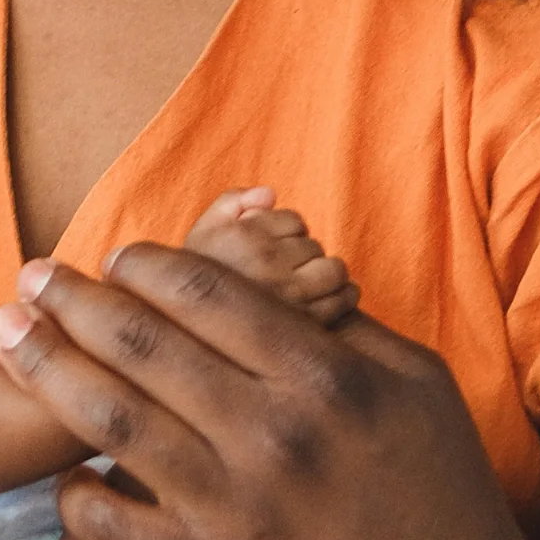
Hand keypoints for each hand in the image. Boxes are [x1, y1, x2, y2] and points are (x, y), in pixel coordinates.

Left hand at [0, 252, 539, 539]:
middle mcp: (271, 434)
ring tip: (5, 336)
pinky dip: (73, 486)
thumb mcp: (418, 387)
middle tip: (31, 275)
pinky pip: (110, 521)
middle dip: (74, 299)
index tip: (116, 256)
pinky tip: (56, 464)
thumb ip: (346, 327)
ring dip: (46, 368)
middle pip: (142, 342)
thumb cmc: (444, 500)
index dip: (148, 264)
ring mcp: (232, 510)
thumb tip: (285, 271)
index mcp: (323, 375)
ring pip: (110, 419)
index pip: (209, 291)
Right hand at [183, 189, 359, 329]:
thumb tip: (271, 195)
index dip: (287, 235)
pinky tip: (331, 298)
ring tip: (309, 286)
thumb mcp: (203, 233)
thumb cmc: (201, 282)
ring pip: (333, 269)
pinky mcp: (307, 323)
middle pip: (314, 245)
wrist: (194, 344)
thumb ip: (232, 201)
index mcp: (241, 235)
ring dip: (327, 274)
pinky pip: (343, 297)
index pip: (294, 220)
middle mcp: (265, 262)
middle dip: (305, 256)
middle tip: (288, 275)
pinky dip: (344, 295)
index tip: (274, 252)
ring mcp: (287, 295)